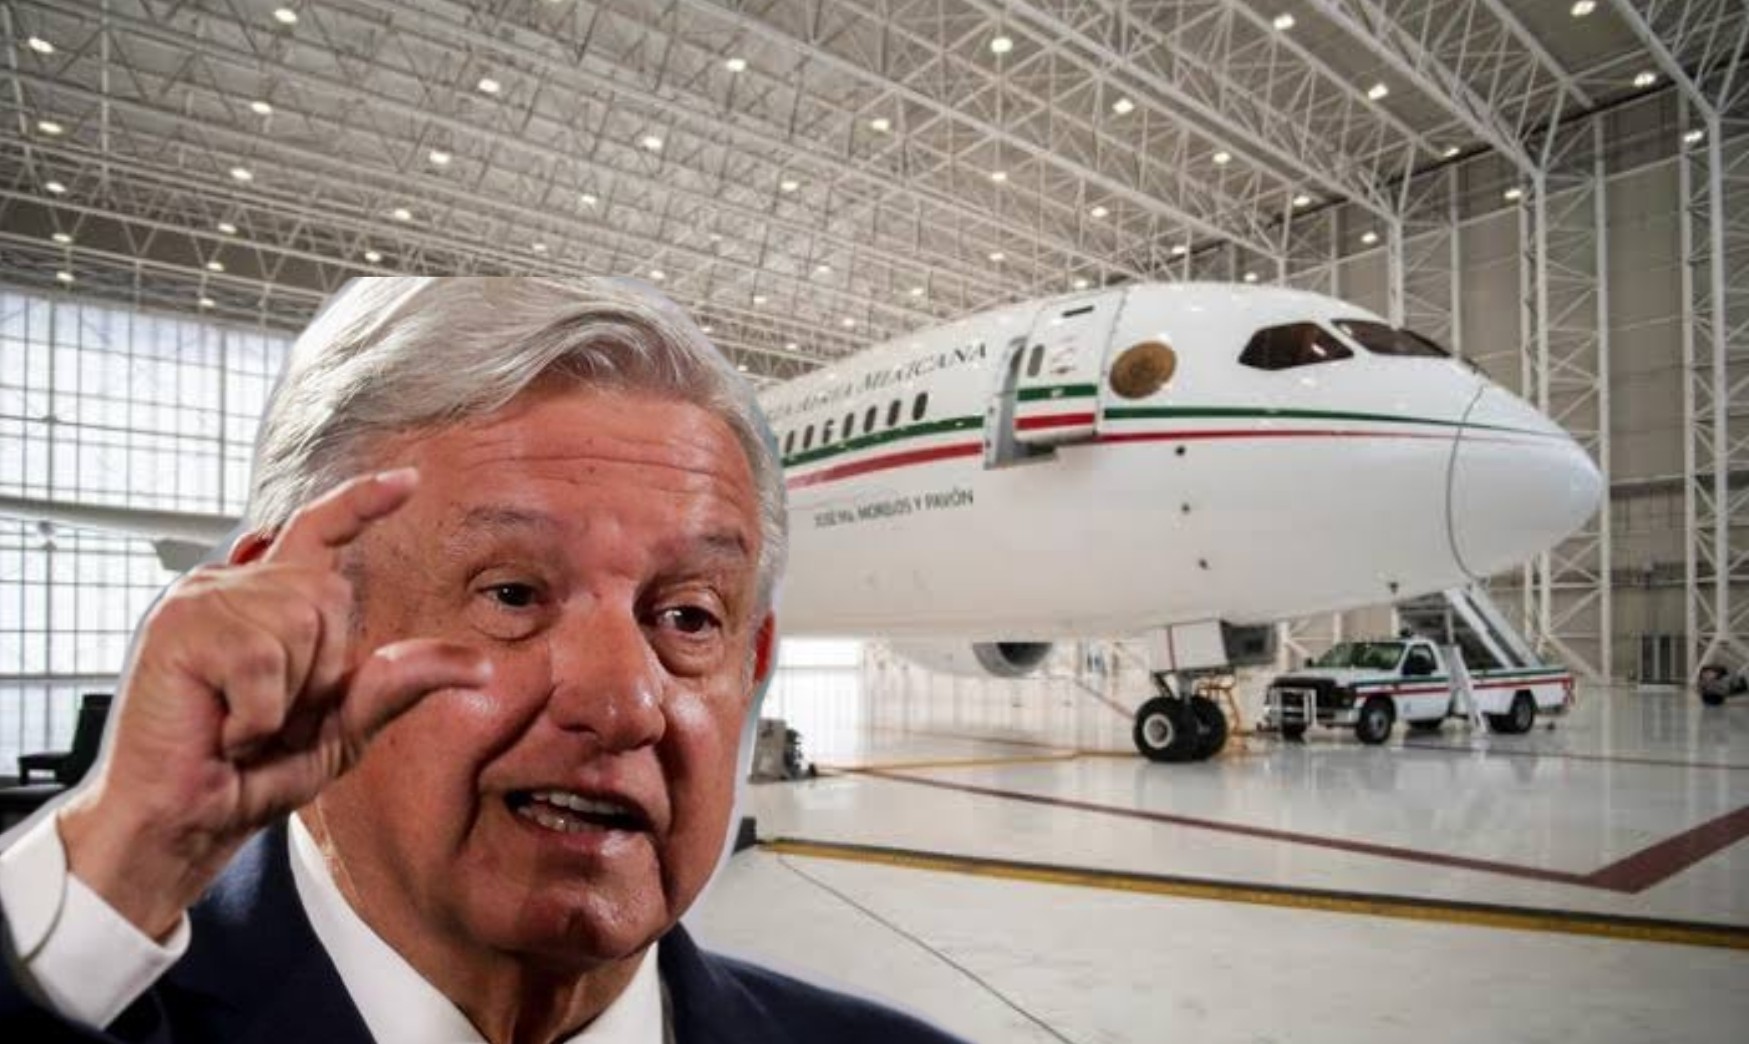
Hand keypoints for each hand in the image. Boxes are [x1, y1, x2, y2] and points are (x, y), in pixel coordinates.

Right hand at [57, 469, 492, 938]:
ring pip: (300, 624)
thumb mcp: (343, 727)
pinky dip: (258, 716)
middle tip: (266, 719)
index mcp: (265, 600)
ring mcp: (199, 600)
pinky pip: (263, 661)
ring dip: (285, 697)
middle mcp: (229, 585)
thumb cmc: (250, 776)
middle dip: (318, 672)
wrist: (181, 824)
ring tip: (239, 724)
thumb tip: (479, 665)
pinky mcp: (178, 628)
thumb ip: (398, 683)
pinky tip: (221, 733)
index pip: (319, 531)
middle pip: (328, 592)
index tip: (410, 482)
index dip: (363, 503)